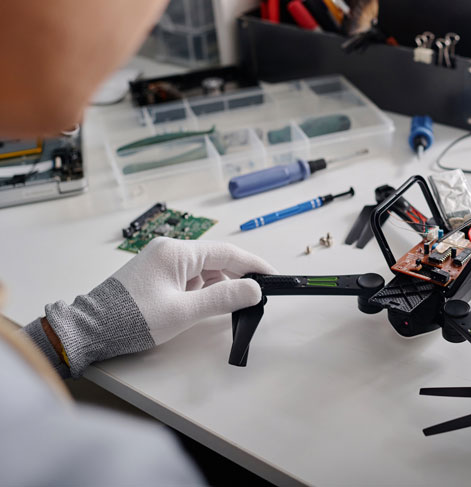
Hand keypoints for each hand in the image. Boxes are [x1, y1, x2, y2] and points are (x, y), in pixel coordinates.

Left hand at [44, 238, 275, 375]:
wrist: (89, 330)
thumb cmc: (134, 320)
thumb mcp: (184, 312)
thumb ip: (223, 298)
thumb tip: (254, 290)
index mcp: (177, 252)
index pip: (226, 252)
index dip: (253, 265)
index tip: (273, 277)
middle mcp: (168, 249)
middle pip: (214, 260)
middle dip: (235, 278)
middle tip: (253, 298)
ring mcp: (159, 260)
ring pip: (201, 270)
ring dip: (216, 287)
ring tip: (226, 308)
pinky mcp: (152, 273)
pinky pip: (186, 276)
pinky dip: (199, 290)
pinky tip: (201, 306)